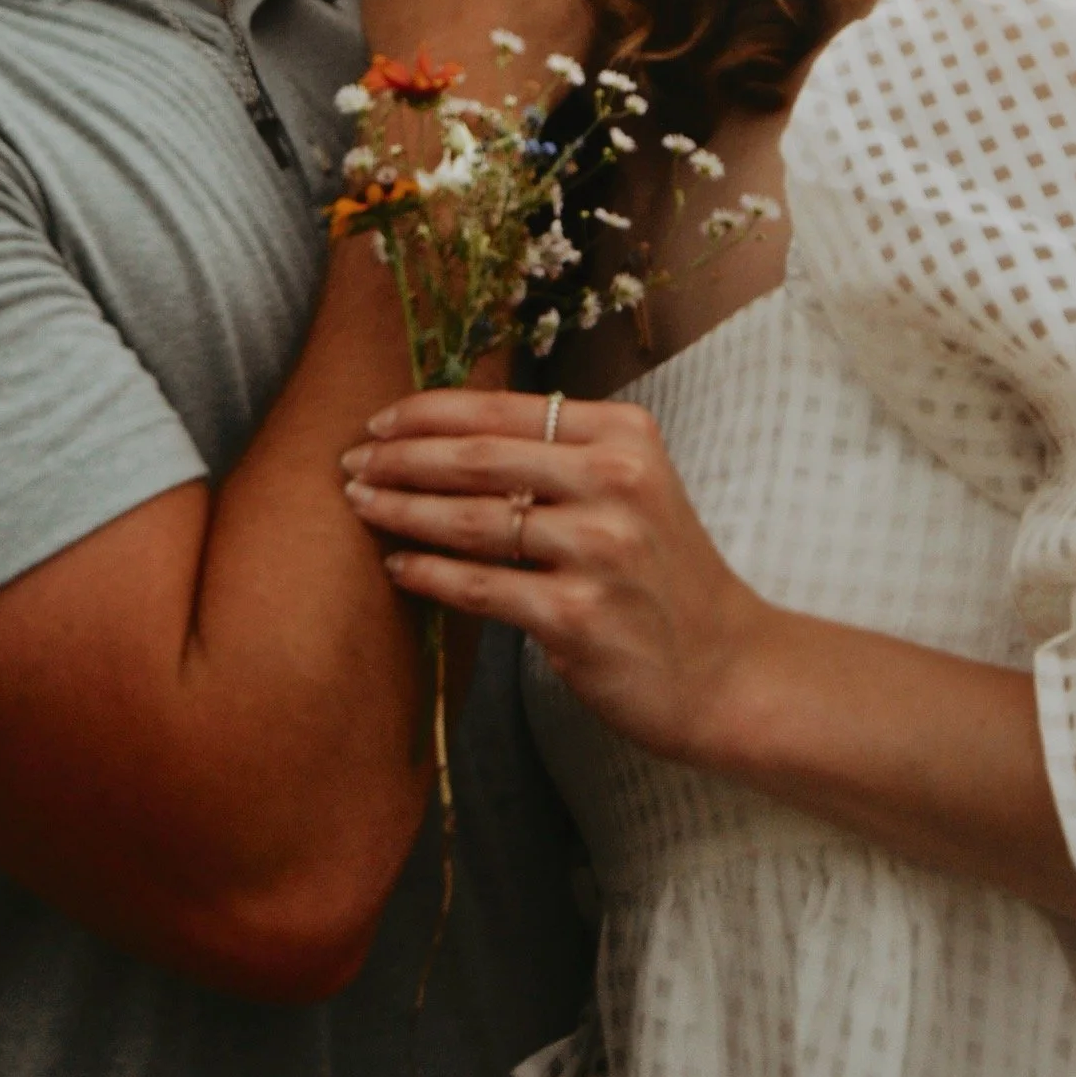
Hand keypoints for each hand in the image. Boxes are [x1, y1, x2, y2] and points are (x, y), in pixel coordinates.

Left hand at [338, 387, 766, 769]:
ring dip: (403, 511)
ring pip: (472, 521)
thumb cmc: (662, 574)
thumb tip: (449, 433)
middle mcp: (615, 482)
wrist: (726, 668)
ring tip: (360, 506)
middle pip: (478, 457)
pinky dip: (431, 574)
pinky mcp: (579, 616)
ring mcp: (599, 550)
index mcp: (624, 434)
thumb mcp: (632, 486)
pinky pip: (482, 587)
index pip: (501, 408)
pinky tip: (397, 566)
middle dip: (401, 458)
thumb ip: (561, 453)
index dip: (427, 412)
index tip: (377, 421)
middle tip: (349, 462)